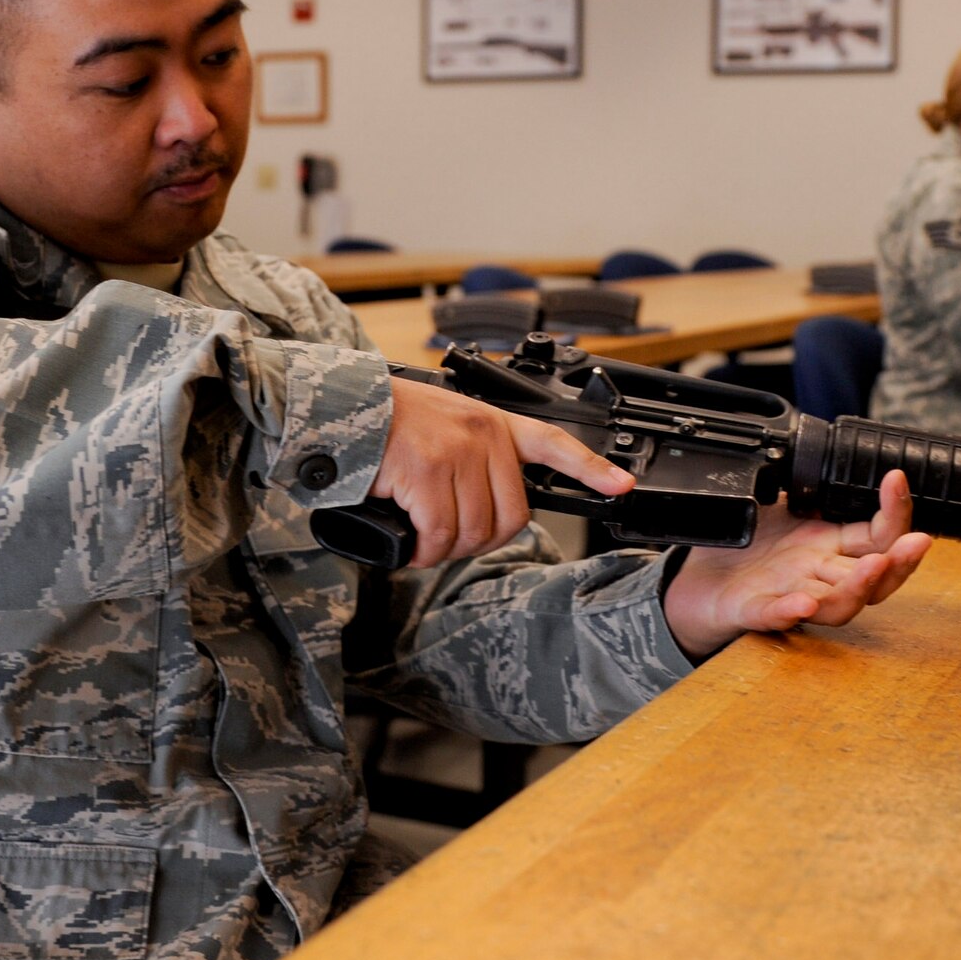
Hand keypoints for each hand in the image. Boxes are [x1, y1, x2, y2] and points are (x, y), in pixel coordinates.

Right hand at [372, 378, 634, 568]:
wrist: (339, 408)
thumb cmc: (387, 424)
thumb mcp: (445, 425)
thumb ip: (474, 458)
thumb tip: (483, 514)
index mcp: (492, 422)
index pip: (553, 443)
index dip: (590, 468)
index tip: (620, 485)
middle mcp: (482, 434)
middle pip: (510, 516)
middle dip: (481, 541)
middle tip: (449, 541)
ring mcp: (456, 452)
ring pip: (474, 530)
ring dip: (446, 551)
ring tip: (424, 542)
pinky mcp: (426, 471)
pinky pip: (439, 534)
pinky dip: (424, 551)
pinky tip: (410, 544)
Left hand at [661, 470, 932, 658]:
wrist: (702, 582)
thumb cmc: (750, 549)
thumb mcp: (785, 507)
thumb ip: (815, 493)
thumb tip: (836, 456)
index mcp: (830, 547)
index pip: (878, 536)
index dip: (895, 512)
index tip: (896, 479)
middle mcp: (820, 576)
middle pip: (875, 578)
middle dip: (899, 561)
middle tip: (916, 541)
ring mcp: (791, 595)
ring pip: (838, 605)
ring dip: (859, 587)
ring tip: (873, 566)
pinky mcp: (755, 611)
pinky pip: (774, 615)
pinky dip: (790, 610)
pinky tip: (802, 603)